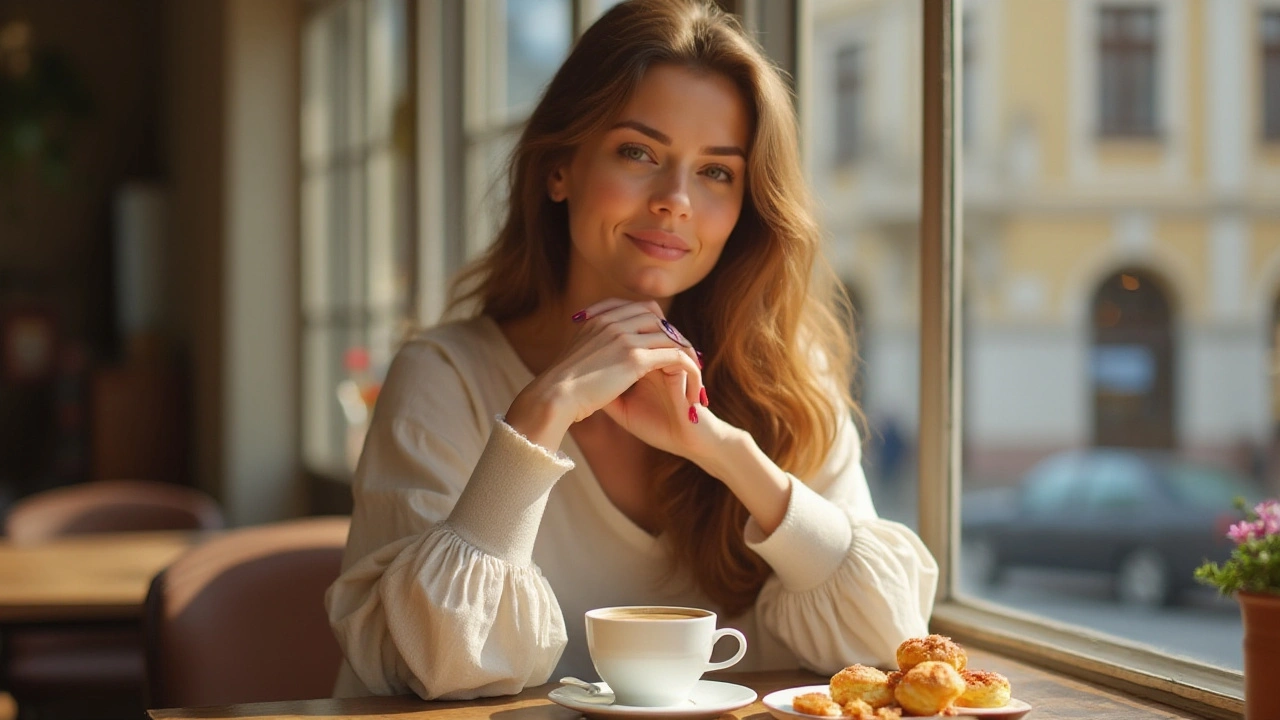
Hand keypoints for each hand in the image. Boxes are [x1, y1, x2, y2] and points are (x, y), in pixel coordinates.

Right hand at [506, 299, 702, 448]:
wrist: (553, 397)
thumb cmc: (559, 387)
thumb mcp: (575, 358)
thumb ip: (591, 349)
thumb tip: (597, 359)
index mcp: (598, 319)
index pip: (638, 308)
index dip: (656, 323)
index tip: (666, 341)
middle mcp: (612, 321)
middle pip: (657, 317)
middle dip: (673, 335)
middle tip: (685, 355)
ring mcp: (623, 336)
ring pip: (669, 335)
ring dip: (684, 352)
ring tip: (693, 372)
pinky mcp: (634, 357)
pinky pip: (673, 356)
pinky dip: (687, 368)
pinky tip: (691, 384)